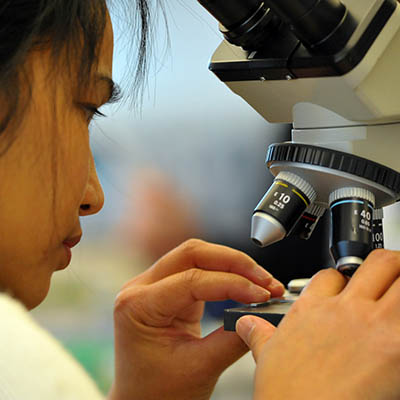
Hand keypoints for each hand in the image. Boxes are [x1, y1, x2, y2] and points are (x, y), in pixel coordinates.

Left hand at [108, 239, 284, 399]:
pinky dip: (225, 273)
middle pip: (192, 253)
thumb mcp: (198, 368)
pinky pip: (199, 269)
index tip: (261, 294)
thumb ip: (232, 338)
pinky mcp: (169, 289)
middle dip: (234, 262)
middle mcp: (141, 288)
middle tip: (264, 280)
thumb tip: (261, 314)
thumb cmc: (158, 393)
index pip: (191, 279)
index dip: (232, 283)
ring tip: (261, 281)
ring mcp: (154, 285)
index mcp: (138, 306)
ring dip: (232, 264)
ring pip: (197, 256)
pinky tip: (244, 283)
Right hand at [236, 249, 399, 399]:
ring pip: (398, 274)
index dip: (341, 278)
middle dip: (387, 266)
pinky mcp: (396, 345)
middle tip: (390, 278)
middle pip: (375, 263)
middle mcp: (342, 309)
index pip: (331, 275)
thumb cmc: (287, 394)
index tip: (348, 287)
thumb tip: (246, 324)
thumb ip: (258, 335)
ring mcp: (370, 322)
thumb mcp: (267, 358)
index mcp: (311, 309)